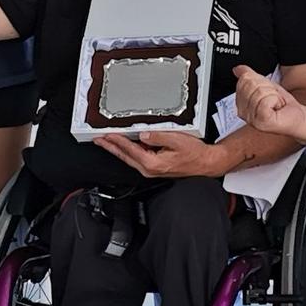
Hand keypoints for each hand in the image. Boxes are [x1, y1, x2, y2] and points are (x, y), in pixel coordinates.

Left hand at [93, 129, 218, 179]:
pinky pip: (137, 159)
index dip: (117, 141)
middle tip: (99, 140)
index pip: (129, 149)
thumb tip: (142, 135)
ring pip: (129, 158)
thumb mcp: (177, 140)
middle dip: (111, 147)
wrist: (206, 163)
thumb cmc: (195, 154)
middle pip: (125, 156)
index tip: (107, 135)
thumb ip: (157, 137)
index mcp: (152, 163)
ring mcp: (152, 170)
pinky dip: (129, 151)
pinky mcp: (155, 168)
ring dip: (118, 149)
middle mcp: (149, 169)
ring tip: (108, 141)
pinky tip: (126, 145)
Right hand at [234, 65, 305, 137]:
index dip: (260, 81)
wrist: (298, 117)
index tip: (268, 91)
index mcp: (241, 104)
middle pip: (251, 84)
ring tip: (275, 104)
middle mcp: (243, 112)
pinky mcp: (262, 121)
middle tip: (273, 97)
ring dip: (274, 95)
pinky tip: (277, 108)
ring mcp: (252, 118)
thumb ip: (251, 77)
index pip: (244, 80)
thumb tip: (238, 69)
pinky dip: (276, 101)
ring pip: (259, 92)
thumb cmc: (283, 106)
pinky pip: (266, 101)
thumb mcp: (266, 86)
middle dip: (267, 87)